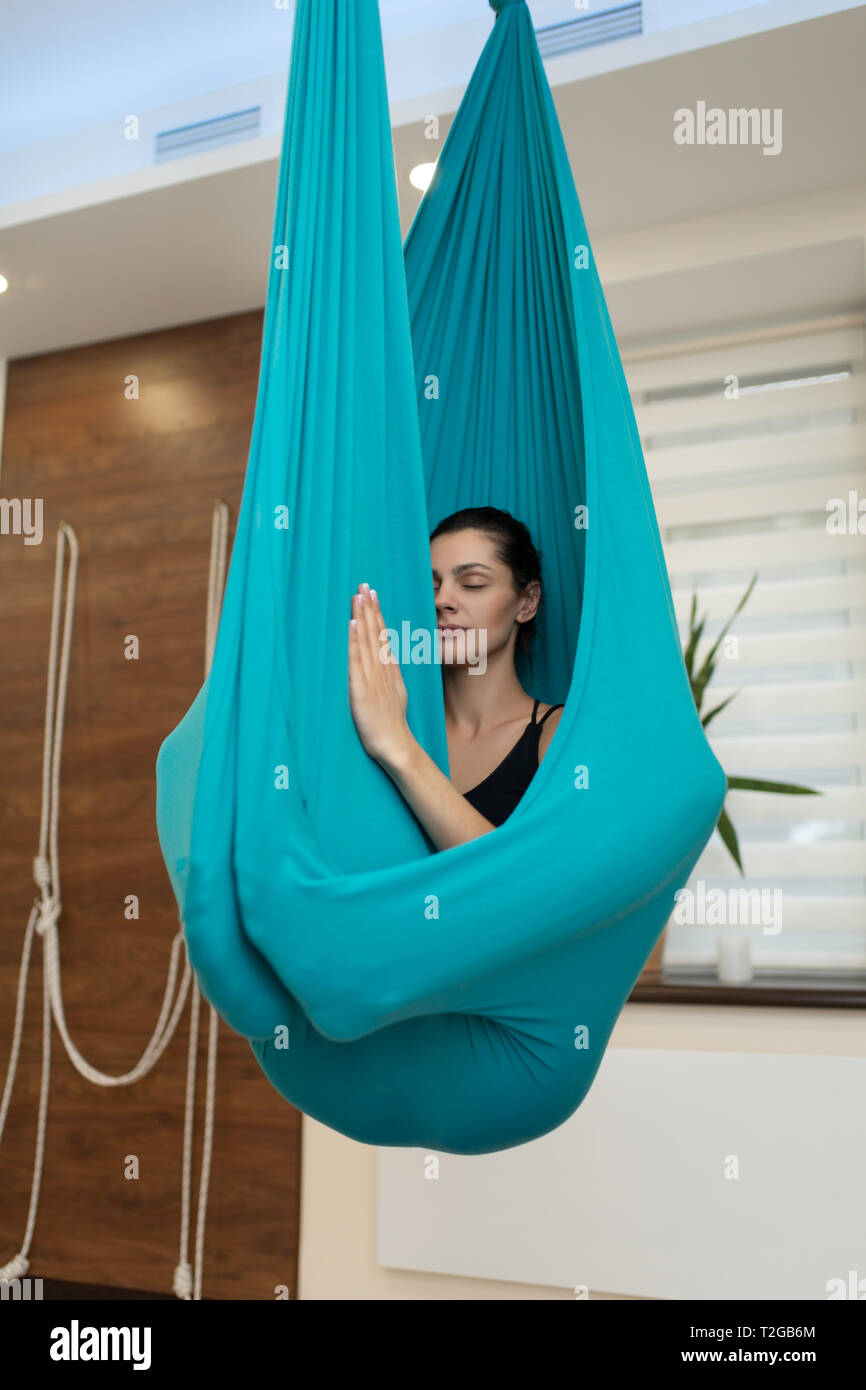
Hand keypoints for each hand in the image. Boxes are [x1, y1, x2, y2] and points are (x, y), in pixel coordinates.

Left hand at [348, 582, 412, 767]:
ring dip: (362, 617)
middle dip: (369, 608)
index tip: (372, 595)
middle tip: (364, 585)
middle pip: (375, 633)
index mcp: (390, 671)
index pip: (382, 636)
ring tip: (358, 596)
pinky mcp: (362, 689)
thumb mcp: (396, 695)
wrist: (396, 745)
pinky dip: (355, 641)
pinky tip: (353, 624)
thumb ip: (389, 678)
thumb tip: (385, 664)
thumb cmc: (392, 725)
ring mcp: (373, 678)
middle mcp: (382, 670)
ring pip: (367, 641)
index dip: (377, 615)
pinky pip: (357, 661)